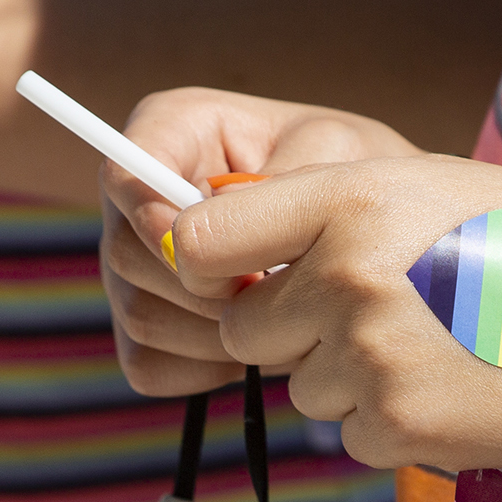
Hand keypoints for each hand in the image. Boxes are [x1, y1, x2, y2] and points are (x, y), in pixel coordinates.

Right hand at [97, 88, 426, 396]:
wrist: (377, 251)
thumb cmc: (356, 186)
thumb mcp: (339, 156)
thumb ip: (281, 177)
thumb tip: (217, 211)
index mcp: (178, 130)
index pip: (125, 171)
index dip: (155, 218)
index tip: (211, 254)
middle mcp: (142, 199)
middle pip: (124, 253)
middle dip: (200, 287)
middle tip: (273, 292)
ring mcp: (138, 268)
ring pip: (138, 316)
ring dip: (214, 334)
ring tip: (283, 322)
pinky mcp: (151, 328)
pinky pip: (148, 364)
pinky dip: (204, 370)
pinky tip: (258, 355)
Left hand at [161, 153, 501, 472]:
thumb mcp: (425, 184)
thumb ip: (323, 212)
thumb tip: (222, 256)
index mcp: (347, 200)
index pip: (201, 239)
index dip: (207, 264)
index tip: (232, 274)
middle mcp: (345, 278)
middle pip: (245, 331)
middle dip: (291, 331)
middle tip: (376, 313)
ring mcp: (368, 359)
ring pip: (301, 387)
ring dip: (347, 378)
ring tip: (435, 345)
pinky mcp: (396, 428)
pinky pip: (351, 434)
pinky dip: (389, 422)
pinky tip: (452, 386)